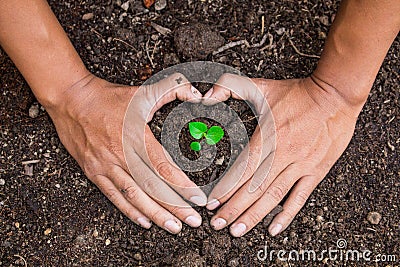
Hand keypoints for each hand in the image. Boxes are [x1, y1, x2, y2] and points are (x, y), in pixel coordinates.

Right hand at [47, 73, 205, 233]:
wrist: (71, 100)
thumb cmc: (108, 98)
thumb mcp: (142, 91)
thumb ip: (172, 89)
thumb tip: (196, 93)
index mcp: (136, 136)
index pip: (163, 166)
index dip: (182, 185)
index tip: (198, 200)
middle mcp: (121, 154)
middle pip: (152, 186)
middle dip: (174, 207)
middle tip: (193, 221)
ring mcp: (105, 165)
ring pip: (134, 195)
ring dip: (155, 214)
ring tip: (173, 227)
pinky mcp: (94, 172)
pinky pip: (114, 195)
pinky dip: (129, 210)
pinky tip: (144, 222)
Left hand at [204, 74, 360, 236]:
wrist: (335, 95)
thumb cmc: (297, 93)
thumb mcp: (261, 86)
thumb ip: (230, 86)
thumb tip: (206, 95)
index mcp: (268, 136)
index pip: (243, 169)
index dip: (226, 188)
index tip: (212, 203)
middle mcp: (284, 154)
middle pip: (255, 187)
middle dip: (234, 209)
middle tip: (217, 224)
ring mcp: (301, 164)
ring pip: (274, 196)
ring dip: (254, 215)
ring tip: (237, 231)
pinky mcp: (316, 171)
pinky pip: (300, 197)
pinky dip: (286, 215)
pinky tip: (273, 228)